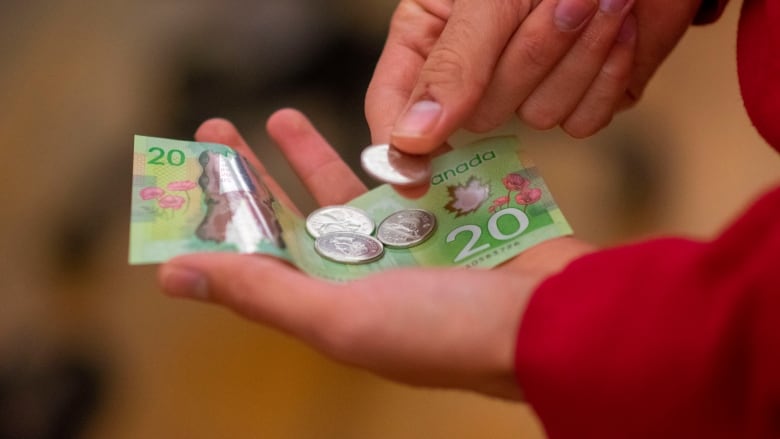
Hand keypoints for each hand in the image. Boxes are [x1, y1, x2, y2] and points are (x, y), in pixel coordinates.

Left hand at [158, 110, 593, 398]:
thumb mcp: (342, 314)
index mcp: (330, 305)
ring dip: (308, 154)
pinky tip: (362, 130)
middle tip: (215, 128)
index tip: (186, 174)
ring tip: (279, 115)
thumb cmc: (445, 331)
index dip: (218, 215)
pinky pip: (400, 178)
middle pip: (291, 216)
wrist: (555, 321)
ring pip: (341, 190)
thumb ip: (262, 290)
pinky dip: (380, 153)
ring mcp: (405, 244)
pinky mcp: (444, 218)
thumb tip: (173, 275)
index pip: (256, 255)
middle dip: (251, 173)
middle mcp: (362, 276)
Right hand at [366, 0, 700, 153]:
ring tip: (592, 0)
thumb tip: (409, 139)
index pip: (393, 104)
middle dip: (521, 65)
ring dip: (573, 60)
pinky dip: (604, 76)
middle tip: (557, 5)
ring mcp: (531, 88)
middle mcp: (476, 69)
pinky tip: (618, 30)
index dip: (399, 148)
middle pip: (479, 116)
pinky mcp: (581, 99)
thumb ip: (451, 66)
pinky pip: (583, 121)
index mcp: (431, 36)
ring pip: (537, 118)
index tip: (413, 181)